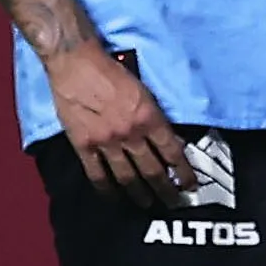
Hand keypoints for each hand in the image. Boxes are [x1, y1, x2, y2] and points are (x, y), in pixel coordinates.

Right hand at [47, 39, 188, 207]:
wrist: (76, 62)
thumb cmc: (110, 70)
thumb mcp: (143, 90)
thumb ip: (155, 117)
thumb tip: (169, 140)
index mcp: (148, 117)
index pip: (173, 152)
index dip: (184, 173)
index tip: (190, 185)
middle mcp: (130, 133)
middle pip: (153, 170)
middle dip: (165, 190)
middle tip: (172, 202)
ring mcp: (106, 142)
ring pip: (127, 177)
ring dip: (138, 194)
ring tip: (146, 203)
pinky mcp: (83, 145)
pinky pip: (97, 174)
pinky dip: (106, 189)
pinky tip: (113, 197)